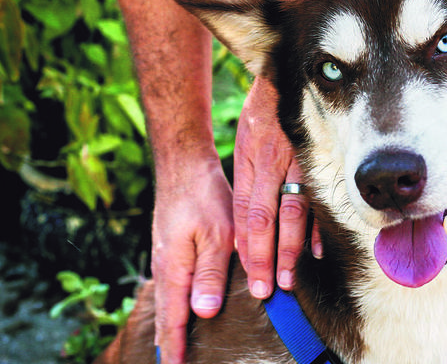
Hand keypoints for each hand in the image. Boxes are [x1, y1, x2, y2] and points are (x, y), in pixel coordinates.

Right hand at [151, 157, 233, 363]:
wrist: (183, 166)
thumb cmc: (203, 198)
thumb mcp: (216, 235)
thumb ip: (210, 273)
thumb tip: (201, 312)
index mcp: (175, 269)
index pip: (173, 318)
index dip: (175, 346)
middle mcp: (164, 267)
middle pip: (164, 314)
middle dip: (168, 342)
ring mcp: (164, 256)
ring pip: (166, 300)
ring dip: (169, 325)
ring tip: (172, 346)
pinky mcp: (169, 247)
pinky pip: (169, 285)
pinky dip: (171, 304)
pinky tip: (179, 306)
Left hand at [233, 77, 321, 298]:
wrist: (283, 72)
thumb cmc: (262, 113)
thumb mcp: (244, 142)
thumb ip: (248, 179)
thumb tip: (247, 221)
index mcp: (250, 162)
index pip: (246, 214)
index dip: (247, 248)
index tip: (249, 276)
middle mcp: (271, 164)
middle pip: (266, 219)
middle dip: (265, 258)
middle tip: (265, 291)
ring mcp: (295, 161)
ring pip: (291, 212)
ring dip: (290, 249)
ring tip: (288, 279)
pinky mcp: (316, 157)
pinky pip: (317, 196)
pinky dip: (316, 225)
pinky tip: (315, 250)